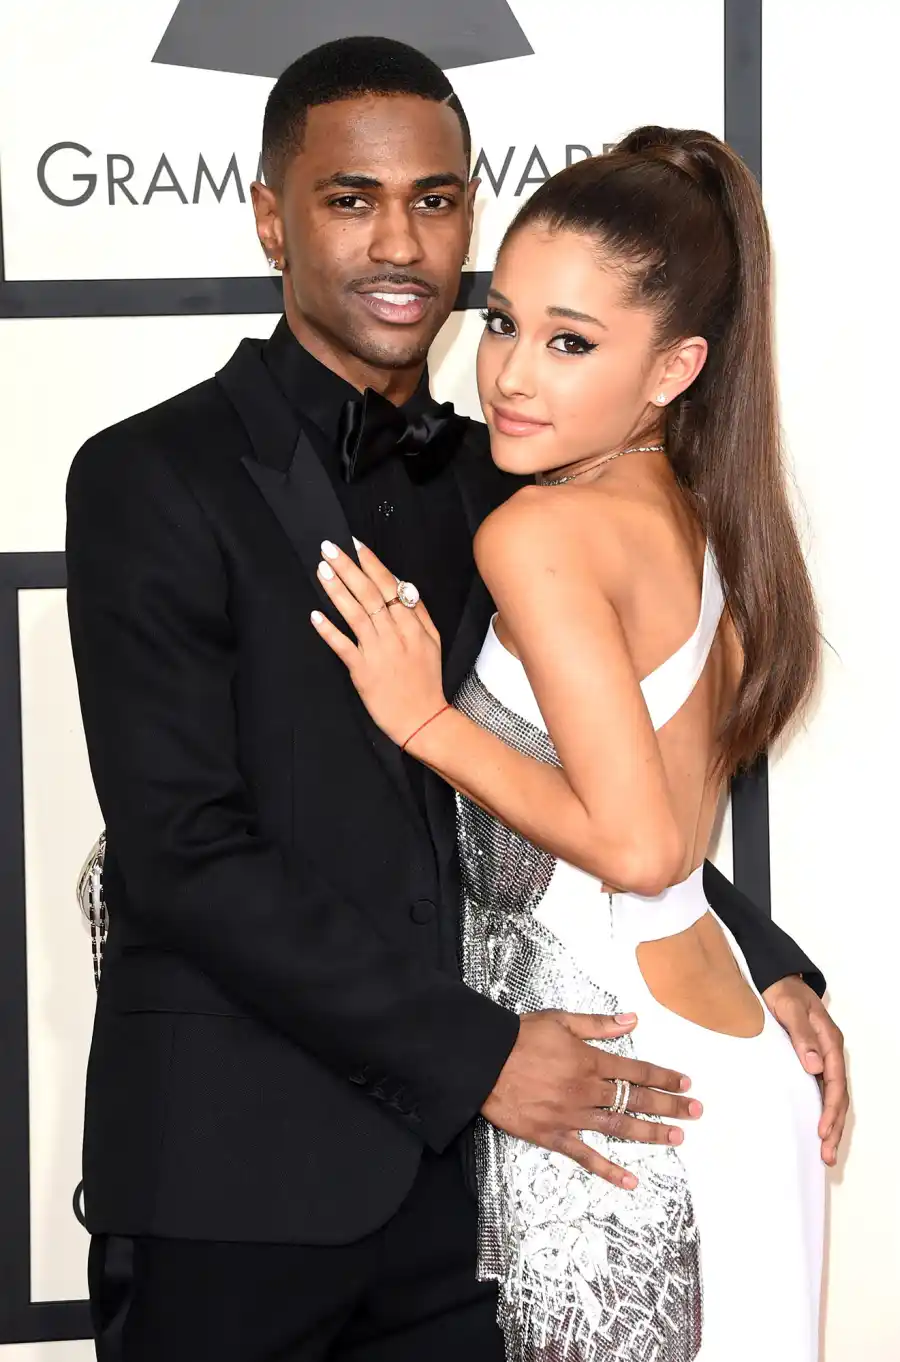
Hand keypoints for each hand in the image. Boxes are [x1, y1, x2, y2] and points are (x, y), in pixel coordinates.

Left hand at [311, 540, 445, 747]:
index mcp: (413, 625)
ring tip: (322, 570)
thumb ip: (420, 613)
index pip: (390, 587)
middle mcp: (395, 634)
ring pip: (355, 614)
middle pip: (370, 594)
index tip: (356, 545)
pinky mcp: (362, 671)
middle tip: (329, 547)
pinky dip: (329, 630)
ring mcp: (378, 652)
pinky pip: (343, 646)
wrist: (422, 718)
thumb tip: (405, 587)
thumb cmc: (426, 680)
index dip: (371, 564)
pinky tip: (315, 615)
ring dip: (337, 590)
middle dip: (348, 568)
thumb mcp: (433, 642)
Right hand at [483, 1010, 702, 1188]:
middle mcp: (587, 1090)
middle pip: (635, 1099)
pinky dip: (609, 1170)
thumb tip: (632, 1020)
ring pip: (619, 1127)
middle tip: (696, 1112)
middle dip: (669, 1105)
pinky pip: (586, 1156)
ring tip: (677, 1138)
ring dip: (651, 1134)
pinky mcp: (553, 1136)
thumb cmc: (520, 1037)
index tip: (686, 1083)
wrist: (484, 1062)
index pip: (636, 1070)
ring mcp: (572, 1116)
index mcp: (589, 1060)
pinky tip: (630, 1181)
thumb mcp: (560, 1020)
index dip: (663, 1076)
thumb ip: (598, 1024)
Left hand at [762, 975, 847, 1165]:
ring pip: (831, 1096)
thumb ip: (802, 1035)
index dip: (830, 1109)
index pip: (835, 1082)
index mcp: (829, 1040)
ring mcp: (821, 1056)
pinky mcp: (810, 1059)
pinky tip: (816, 1127)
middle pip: (838, 1095)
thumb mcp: (790, 1008)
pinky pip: (820, 1090)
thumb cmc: (782, 992)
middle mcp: (829, 1051)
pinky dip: (821, 1110)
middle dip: (834, 1127)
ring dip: (830, 1124)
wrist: (776, 978)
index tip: (822, 1131)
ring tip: (825, 1152)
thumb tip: (815, 1066)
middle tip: (827, 1155)